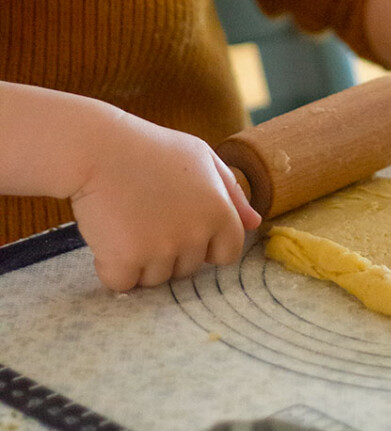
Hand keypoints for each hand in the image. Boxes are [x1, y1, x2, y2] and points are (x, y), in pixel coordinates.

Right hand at [70, 112, 260, 290]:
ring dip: (141, 261)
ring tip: (128, 222)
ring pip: (156, 278)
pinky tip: (109, 238)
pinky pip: (123, 282)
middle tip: (148, 217)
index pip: (227, 253)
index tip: (183, 229)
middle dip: (170, 251)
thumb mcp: (202, 158)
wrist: (97, 147)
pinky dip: (112, 268)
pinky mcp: (126, 259)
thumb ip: (231, 192)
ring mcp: (161, 249)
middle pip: (188, 268)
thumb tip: (254, 222)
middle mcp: (195, 234)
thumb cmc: (151, 149)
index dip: (206, 245)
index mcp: (219, 212)